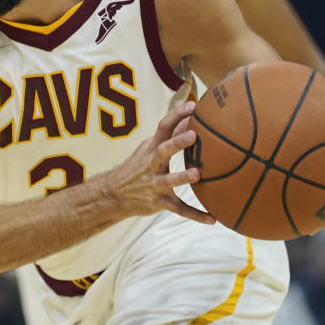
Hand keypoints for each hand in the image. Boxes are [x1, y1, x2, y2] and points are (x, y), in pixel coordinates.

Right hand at [107, 101, 214, 224]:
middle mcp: (151, 163)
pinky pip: (178, 209)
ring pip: (169, 180)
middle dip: (178, 143)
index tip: (194, 106)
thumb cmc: (137, 168)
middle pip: (164, 150)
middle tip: (193, 135)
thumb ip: (169, 138)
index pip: (163, 127)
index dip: (177, 115)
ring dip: (182, 177)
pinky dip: (195, 215)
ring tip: (197, 174)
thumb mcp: (148, 150)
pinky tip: (212, 219)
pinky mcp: (158, 202)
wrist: (112, 194)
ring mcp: (154, 183)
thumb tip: (192, 121)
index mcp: (151, 148)